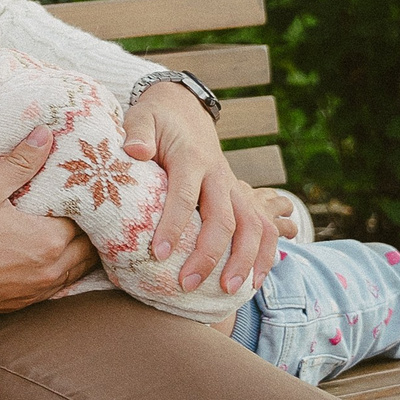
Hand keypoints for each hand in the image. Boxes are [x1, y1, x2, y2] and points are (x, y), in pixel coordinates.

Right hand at [0, 128, 94, 318]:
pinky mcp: (26, 302)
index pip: (86, 219)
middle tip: (85, 209)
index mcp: (49, 239)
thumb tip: (45, 135)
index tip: (84, 190)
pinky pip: (60, 287)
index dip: (88, 204)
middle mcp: (53, 268)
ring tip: (76, 233)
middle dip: (91, 228)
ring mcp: (40, 289)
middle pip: (90, 248)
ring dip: (81, 252)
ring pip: (78, 270)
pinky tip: (54, 259)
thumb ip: (21, 163)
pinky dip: (65, 271)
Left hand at [124, 83, 275, 294]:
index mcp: (192, 159)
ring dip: (245, 261)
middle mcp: (219, 175)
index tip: (159, 254)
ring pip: (253, 226)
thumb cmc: (157, 119)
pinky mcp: (241, 197)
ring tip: (229, 290)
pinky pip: (263, 227)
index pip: (185, 196)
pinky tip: (252, 282)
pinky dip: (264, 255)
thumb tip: (135, 151)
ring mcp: (235, 187)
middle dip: (208, 255)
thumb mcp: (142, 117)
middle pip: (223, 219)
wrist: (184, 108)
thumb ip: (138, 133)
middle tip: (187, 284)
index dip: (173, 226)